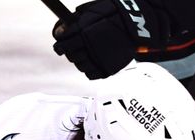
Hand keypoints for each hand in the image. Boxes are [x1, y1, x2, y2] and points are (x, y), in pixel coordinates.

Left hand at [51, 0, 167, 79]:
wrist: (135, 24)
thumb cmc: (113, 14)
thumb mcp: (90, 11)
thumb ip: (74, 21)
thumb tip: (61, 29)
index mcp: (83, 33)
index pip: (62, 44)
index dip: (60, 46)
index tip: (60, 45)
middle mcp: (89, 47)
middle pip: (71, 56)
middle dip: (70, 52)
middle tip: (73, 49)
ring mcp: (98, 59)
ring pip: (80, 66)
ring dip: (80, 61)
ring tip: (85, 54)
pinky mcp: (107, 68)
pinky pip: (91, 74)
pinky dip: (90, 70)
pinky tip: (93, 62)